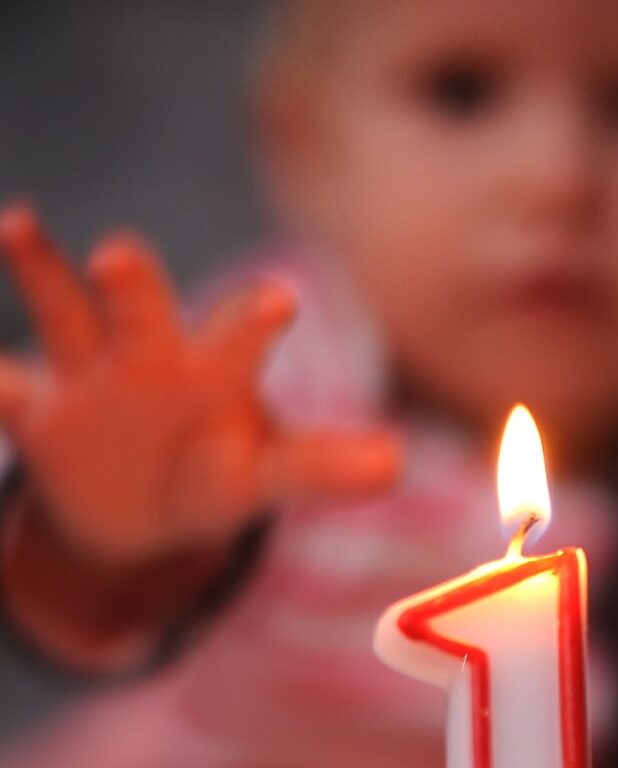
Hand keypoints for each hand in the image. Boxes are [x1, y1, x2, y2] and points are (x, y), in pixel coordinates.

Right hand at [0, 203, 399, 563]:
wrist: (143, 509)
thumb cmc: (218, 475)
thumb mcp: (268, 476)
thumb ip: (325, 467)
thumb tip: (397, 461)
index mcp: (218, 371)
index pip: (240, 337)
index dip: (255, 320)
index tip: (278, 301)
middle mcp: (154, 356)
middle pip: (144, 310)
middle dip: (134, 282)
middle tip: (119, 256)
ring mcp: (90, 378)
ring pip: (66, 317)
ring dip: (44, 273)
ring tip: (20, 225)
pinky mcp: (39, 413)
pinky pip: (8, 393)